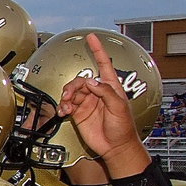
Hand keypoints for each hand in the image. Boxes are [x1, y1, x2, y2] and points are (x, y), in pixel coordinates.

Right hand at [56, 33, 146, 172]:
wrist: (114, 147)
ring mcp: (88, 102)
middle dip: (74, 85)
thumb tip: (92, 82)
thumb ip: (106, 93)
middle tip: (71, 95)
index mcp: (111, 87)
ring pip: (72, 91)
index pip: (104, 64)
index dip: (98, 50)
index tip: (91, 37)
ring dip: (67, 96)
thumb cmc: (123, 129)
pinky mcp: (79, 112)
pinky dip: (63, 106)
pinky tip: (64, 111)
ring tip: (67, 105)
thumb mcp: (119, 108)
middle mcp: (98, 92)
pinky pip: (67, 104)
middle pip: (82, 79)